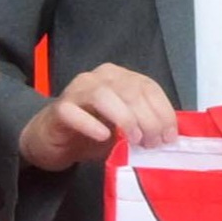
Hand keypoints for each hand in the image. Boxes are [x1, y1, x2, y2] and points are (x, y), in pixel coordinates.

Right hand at [19, 63, 176, 172]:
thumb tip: (168, 136)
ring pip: (104, 96)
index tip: (169, 137)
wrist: (53, 139)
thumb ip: (145, 124)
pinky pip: (75, 112)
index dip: (162, 111)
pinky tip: (104, 137)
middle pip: (130, 91)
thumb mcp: (125, 127)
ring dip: (124, 119)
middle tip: (152, 143)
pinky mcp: (59, 109)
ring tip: (134, 140)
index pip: (148, 87)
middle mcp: (99, 77)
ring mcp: (76, 90)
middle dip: (147, 119)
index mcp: (120, 77)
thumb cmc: (94, 131)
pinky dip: (91, 125)